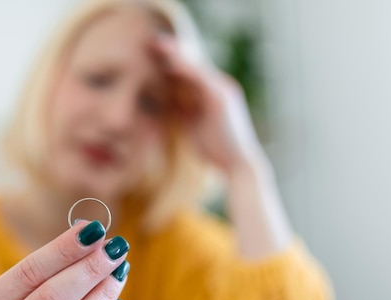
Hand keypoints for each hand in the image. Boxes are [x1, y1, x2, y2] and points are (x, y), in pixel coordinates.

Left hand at [148, 34, 266, 175]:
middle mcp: (222, 87)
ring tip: (158, 46)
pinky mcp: (220, 98)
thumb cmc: (215, 150)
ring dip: (177, 56)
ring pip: (196, 68)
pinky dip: (185, 69)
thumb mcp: (193, 126)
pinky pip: (200, 78)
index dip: (174, 63)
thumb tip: (165, 102)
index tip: (154, 55)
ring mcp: (223, 91)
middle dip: (173, 53)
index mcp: (215, 94)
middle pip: (194, 65)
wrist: (237, 165)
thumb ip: (182, 111)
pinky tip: (169, 64)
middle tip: (152, 42)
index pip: (192, 73)